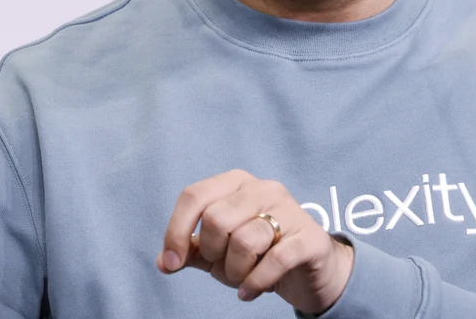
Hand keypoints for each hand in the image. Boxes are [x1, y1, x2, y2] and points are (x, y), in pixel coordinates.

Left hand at [157, 169, 353, 314]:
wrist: (311, 272)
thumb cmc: (260, 256)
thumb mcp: (219, 254)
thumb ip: (191, 252)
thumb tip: (164, 261)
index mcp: (236, 184)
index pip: (194, 196)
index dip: (175, 231)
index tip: (171, 263)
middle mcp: (263, 188)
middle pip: (217, 218)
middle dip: (213, 253)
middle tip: (225, 267)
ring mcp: (290, 210)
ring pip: (245, 240)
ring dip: (236, 271)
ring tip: (242, 279)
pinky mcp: (310, 237)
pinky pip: (275, 259)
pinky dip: (256, 282)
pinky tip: (251, 292)